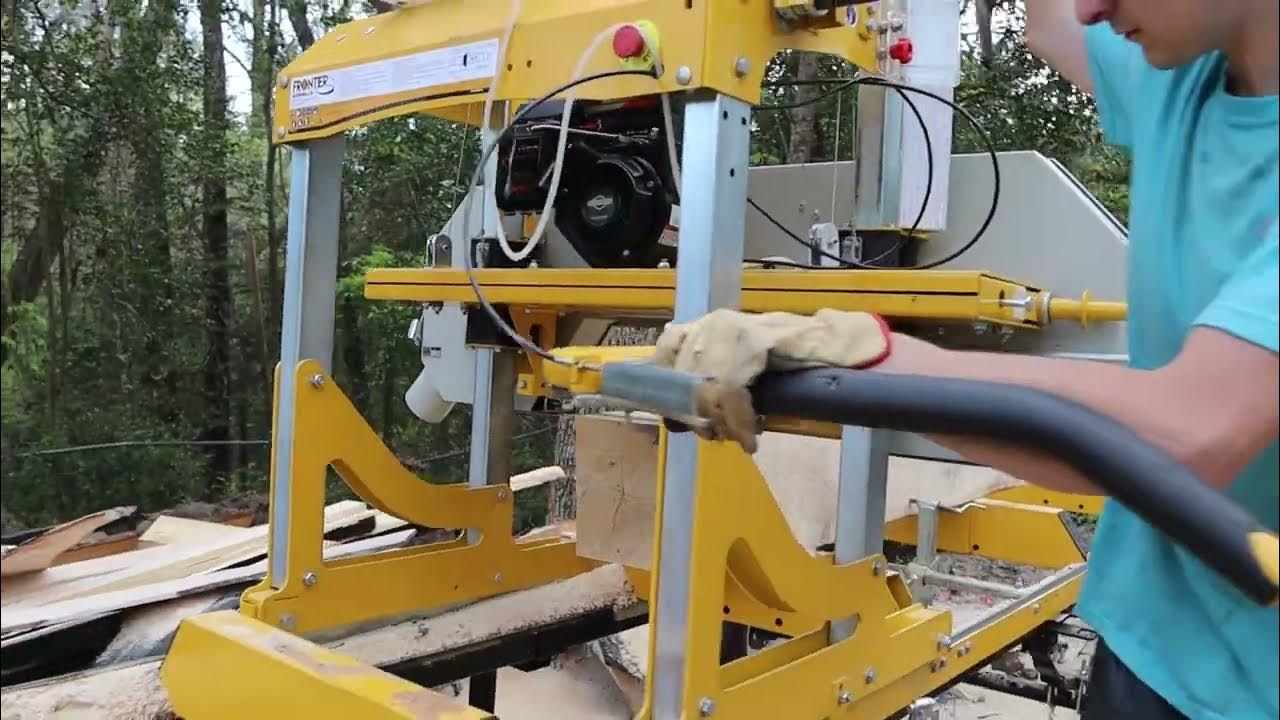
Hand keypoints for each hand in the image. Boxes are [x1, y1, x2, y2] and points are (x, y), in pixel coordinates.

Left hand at [652, 309, 891, 451]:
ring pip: (704, 385)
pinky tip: (749, 436)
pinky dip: (737, 419)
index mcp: (704, 325)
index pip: (664, 357)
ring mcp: (734, 327)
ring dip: (719, 420)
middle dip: (697, 415)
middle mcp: (714, 321)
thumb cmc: (788, 363)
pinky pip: (730, 388)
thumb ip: (704, 382)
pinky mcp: (756, 340)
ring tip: (738, 435)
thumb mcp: (735, 370)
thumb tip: (671, 413)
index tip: (678, 424)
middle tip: (719, 436)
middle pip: (682, 377)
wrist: (840, 347)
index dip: (667, 394)